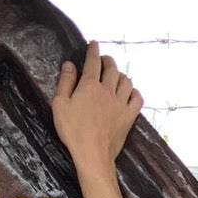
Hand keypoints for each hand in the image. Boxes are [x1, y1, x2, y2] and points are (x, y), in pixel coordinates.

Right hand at [52, 40, 142, 170]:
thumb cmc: (72, 130)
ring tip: (116, 76)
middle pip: (112, 68)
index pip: (93, 61)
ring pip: (126, 81)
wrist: (92, 154)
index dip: (93, 50)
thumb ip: (65, 83)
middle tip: (104, 60)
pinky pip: (137, 98)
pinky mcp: (129, 116)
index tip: (94, 44)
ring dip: (121, 75)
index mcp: (90, 85)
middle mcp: (108, 90)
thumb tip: (69, 65)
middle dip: (108, 60)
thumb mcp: (60, 105)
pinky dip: (134, 92)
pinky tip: (130, 93)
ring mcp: (121, 103)